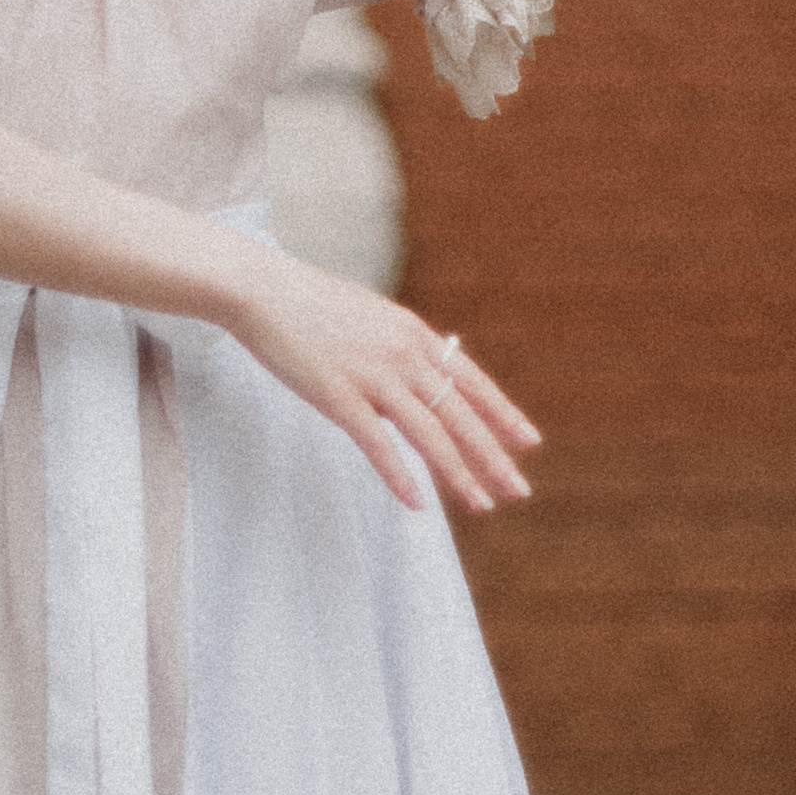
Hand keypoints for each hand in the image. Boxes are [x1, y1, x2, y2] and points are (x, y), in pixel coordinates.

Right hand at [222, 251, 540, 513]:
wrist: (265, 290)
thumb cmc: (314, 305)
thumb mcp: (373, 319)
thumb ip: (402, 349)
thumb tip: (423, 379)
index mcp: (414, 335)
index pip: (472, 381)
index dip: (503, 413)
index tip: (530, 441)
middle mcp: (403, 355)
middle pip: (459, 414)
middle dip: (493, 455)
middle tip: (520, 490)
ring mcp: (372, 376)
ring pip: (428, 434)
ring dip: (458, 473)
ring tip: (482, 504)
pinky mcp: (338, 395)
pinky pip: (377, 444)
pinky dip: (400, 476)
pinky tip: (418, 504)